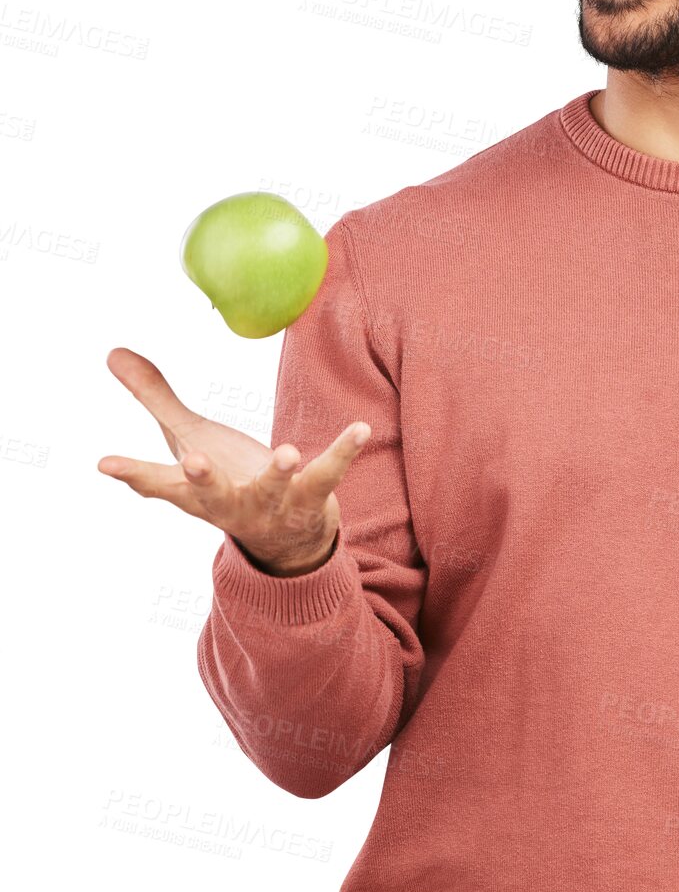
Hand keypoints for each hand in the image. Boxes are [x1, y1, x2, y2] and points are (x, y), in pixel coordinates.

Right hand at [98, 346, 369, 574]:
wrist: (284, 540)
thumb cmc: (228, 481)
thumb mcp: (189, 439)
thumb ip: (155, 397)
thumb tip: (112, 351)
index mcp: (195, 491)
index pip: (157, 483)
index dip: (132, 472)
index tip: (105, 463)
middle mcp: (229, 504)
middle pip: (212, 496)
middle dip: (202, 481)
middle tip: (193, 462)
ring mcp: (271, 506)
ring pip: (272, 492)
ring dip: (278, 475)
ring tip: (287, 453)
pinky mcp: (309, 501)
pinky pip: (328, 476)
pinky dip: (344, 452)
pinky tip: (360, 429)